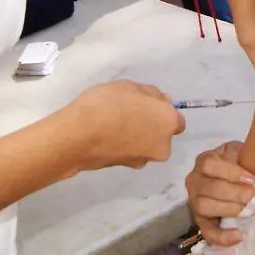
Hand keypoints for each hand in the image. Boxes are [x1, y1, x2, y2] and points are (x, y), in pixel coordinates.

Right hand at [66, 80, 185, 169]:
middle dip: (151, 127)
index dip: (162, 112)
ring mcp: (143, 159)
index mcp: (168, 122)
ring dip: (137, 137)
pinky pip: (130, 152)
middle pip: (162, 135)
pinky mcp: (125, 168)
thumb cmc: (108, 105)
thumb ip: (151, 95)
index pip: (176, 120)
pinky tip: (106, 136)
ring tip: (113, 124)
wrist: (78, 135)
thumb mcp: (130, 86)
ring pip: (146, 145)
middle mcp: (162, 146)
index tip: (146, 106)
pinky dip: (123, 146)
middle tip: (129, 114)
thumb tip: (160, 101)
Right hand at [185, 141, 254, 246]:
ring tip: (250, 211)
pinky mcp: (200, 221)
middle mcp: (194, 181)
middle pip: (210, 188)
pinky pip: (206, 232)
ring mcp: (195, 202)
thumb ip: (246, 155)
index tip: (251, 179)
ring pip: (205, 207)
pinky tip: (238, 236)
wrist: (238, 181)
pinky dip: (221, 236)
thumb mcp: (241, 153)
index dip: (230, 172)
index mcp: (204, 161)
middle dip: (236, 194)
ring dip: (230, 210)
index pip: (209, 165)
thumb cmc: (240, 164)